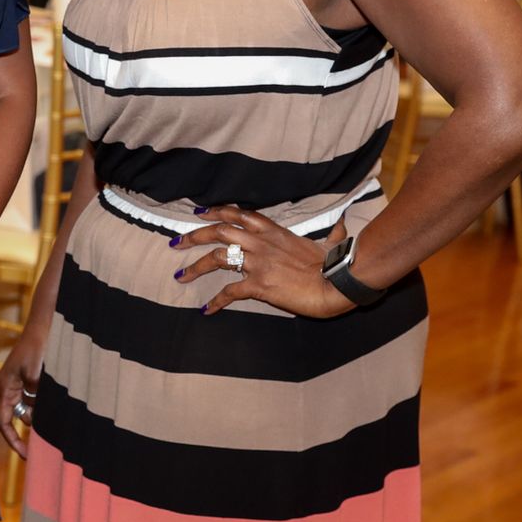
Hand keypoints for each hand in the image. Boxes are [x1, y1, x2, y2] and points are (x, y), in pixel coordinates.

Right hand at [0, 320, 46, 458]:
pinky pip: (37, 400)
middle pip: (17, 418)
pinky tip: (60, 409)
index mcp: (5, 388)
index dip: (13, 441)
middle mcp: (10, 388)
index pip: (3, 422)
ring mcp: (20, 383)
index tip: (27, 455)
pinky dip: (46, 407)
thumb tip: (38, 419)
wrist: (45, 324)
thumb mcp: (38, 376)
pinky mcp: (31, 378)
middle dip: (31, 430)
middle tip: (48, 445)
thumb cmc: (38, 347)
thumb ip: (36, 399)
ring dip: (41, 417)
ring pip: (29, 409)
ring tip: (59, 426)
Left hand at [173, 208, 356, 318]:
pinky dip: (216, 301)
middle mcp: (261, 242)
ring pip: (217, 258)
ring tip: (180, 275)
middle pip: (219, 231)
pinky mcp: (259, 285)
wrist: (336, 282)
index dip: (217, 211)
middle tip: (177, 241)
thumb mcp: (328, 242)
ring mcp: (258, 263)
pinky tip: (206, 309)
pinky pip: (230, 292)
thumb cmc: (335, 263)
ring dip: (195, 266)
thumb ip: (332, 233)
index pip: (239, 214)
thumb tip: (345, 225)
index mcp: (274, 231)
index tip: (200, 212)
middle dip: (194, 235)